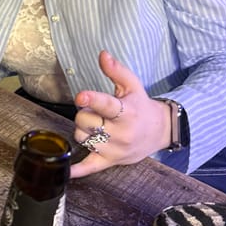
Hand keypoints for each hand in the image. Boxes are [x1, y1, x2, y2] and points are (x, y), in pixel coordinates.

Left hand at [70, 50, 170, 178]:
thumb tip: (102, 55)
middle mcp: (121, 133)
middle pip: (85, 121)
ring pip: (82, 137)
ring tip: (96, 125)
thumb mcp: (132, 86)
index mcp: (127, 112)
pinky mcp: (110, 162)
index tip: (81, 96)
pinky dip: (77, 170)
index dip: (92, 100)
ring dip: (83, 129)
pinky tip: (66, 170)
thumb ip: (116, 71)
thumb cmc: (141, 107)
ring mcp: (115, 150)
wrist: (159, 132)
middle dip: (84, 113)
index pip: (108, 105)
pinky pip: (90, 167)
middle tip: (95, 111)